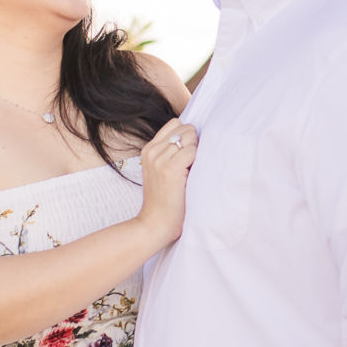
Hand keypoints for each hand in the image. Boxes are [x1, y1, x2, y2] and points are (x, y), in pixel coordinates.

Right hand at [136, 119, 197, 239]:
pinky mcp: (170, 168)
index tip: (188, 154)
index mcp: (149, 148)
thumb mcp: (160, 169)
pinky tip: (190, 177)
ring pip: (190, 139)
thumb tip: (194, 134)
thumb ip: (170, 151)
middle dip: (193, 144)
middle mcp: (152, 150)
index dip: (187, 136)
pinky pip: (192, 152)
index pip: (175, 124)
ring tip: (189, 173)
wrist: (156, 223)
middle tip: (190, 166)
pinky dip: (197, 162)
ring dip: (196, 154)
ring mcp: (159, 158)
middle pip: (185, 129)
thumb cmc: (165, 198)